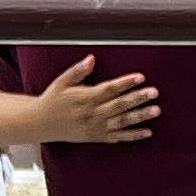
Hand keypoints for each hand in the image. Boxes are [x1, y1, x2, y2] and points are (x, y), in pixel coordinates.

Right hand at [24, 54, 159, 145]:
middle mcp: (91, 114)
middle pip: (117, 105)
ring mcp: (94, 127)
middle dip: (137, 98)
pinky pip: (116, 137)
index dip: (125, 83)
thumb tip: (92, 58)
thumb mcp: (61, 82)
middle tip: (154, 92)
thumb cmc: (52, 100)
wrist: (38, 124)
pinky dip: (132, 136)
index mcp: (84, 98)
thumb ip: (77, 71)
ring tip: (156, 110)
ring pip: (120, 122)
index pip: (108, 89)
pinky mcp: (95, 137)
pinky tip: (148, 132)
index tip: (141, 76)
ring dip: (139, 116)